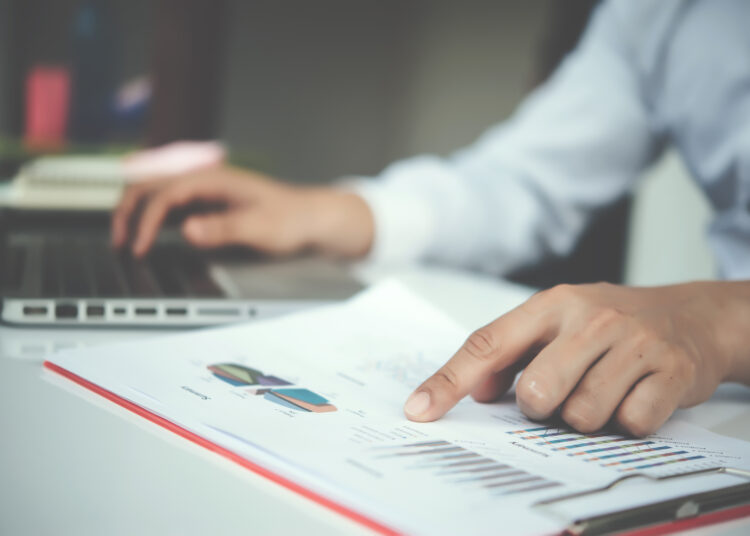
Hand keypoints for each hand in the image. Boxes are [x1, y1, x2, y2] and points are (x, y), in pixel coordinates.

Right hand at [111, 166, 374, 257]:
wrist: (312, 218)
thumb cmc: (292, 219)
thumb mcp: (260, 227)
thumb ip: (223, 229)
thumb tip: (188, 230)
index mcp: (214, 180)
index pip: (164, 194)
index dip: (147, 221)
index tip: (140, 247)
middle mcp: (205, 181)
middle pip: (151, 186)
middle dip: (128, 211)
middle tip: (119, 242)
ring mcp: (205, 191)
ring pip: (156, 194)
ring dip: (136, 212)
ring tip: (125, 240)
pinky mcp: (208, 204)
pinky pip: (170, 205)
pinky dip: (152, 218)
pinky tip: (148, 235)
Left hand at [404, 281, 749, 435]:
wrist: (689, 314)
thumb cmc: (610, 322)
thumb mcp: (557, 322)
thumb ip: (512, 352)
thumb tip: (478, 391)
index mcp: (550, 304)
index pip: (486, 344)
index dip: (449, 380)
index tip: (420, 410)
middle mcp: (589, 318)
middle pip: (537, 393)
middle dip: (542, 408)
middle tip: (561, 393)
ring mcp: (632, 344)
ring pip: (583, 415)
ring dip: (586, 417)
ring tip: (602, 391)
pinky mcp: (670, 372)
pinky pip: (631, 424)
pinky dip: (627, 421)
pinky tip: (634, 395)